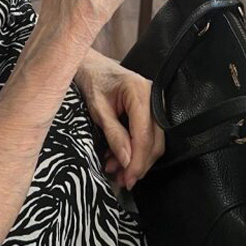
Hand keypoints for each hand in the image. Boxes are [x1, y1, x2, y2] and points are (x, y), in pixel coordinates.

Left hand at [75, 50, 164, 190]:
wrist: (90, 65)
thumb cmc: (91, 81)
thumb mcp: (98, 109)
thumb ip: (114, 135)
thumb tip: (127, 162)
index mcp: (140, 92)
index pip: (145, 136)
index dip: (138, 161)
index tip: (128, 179)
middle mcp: (153, 97)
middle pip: (154, 141)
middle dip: (138, 164)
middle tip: (121, 180)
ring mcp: (154, 103)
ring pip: (153, 141)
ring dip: (136, 160)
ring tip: (115, 171)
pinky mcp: (150, 110)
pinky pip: (148, 135)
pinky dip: (135, 150)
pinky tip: (118, 159)